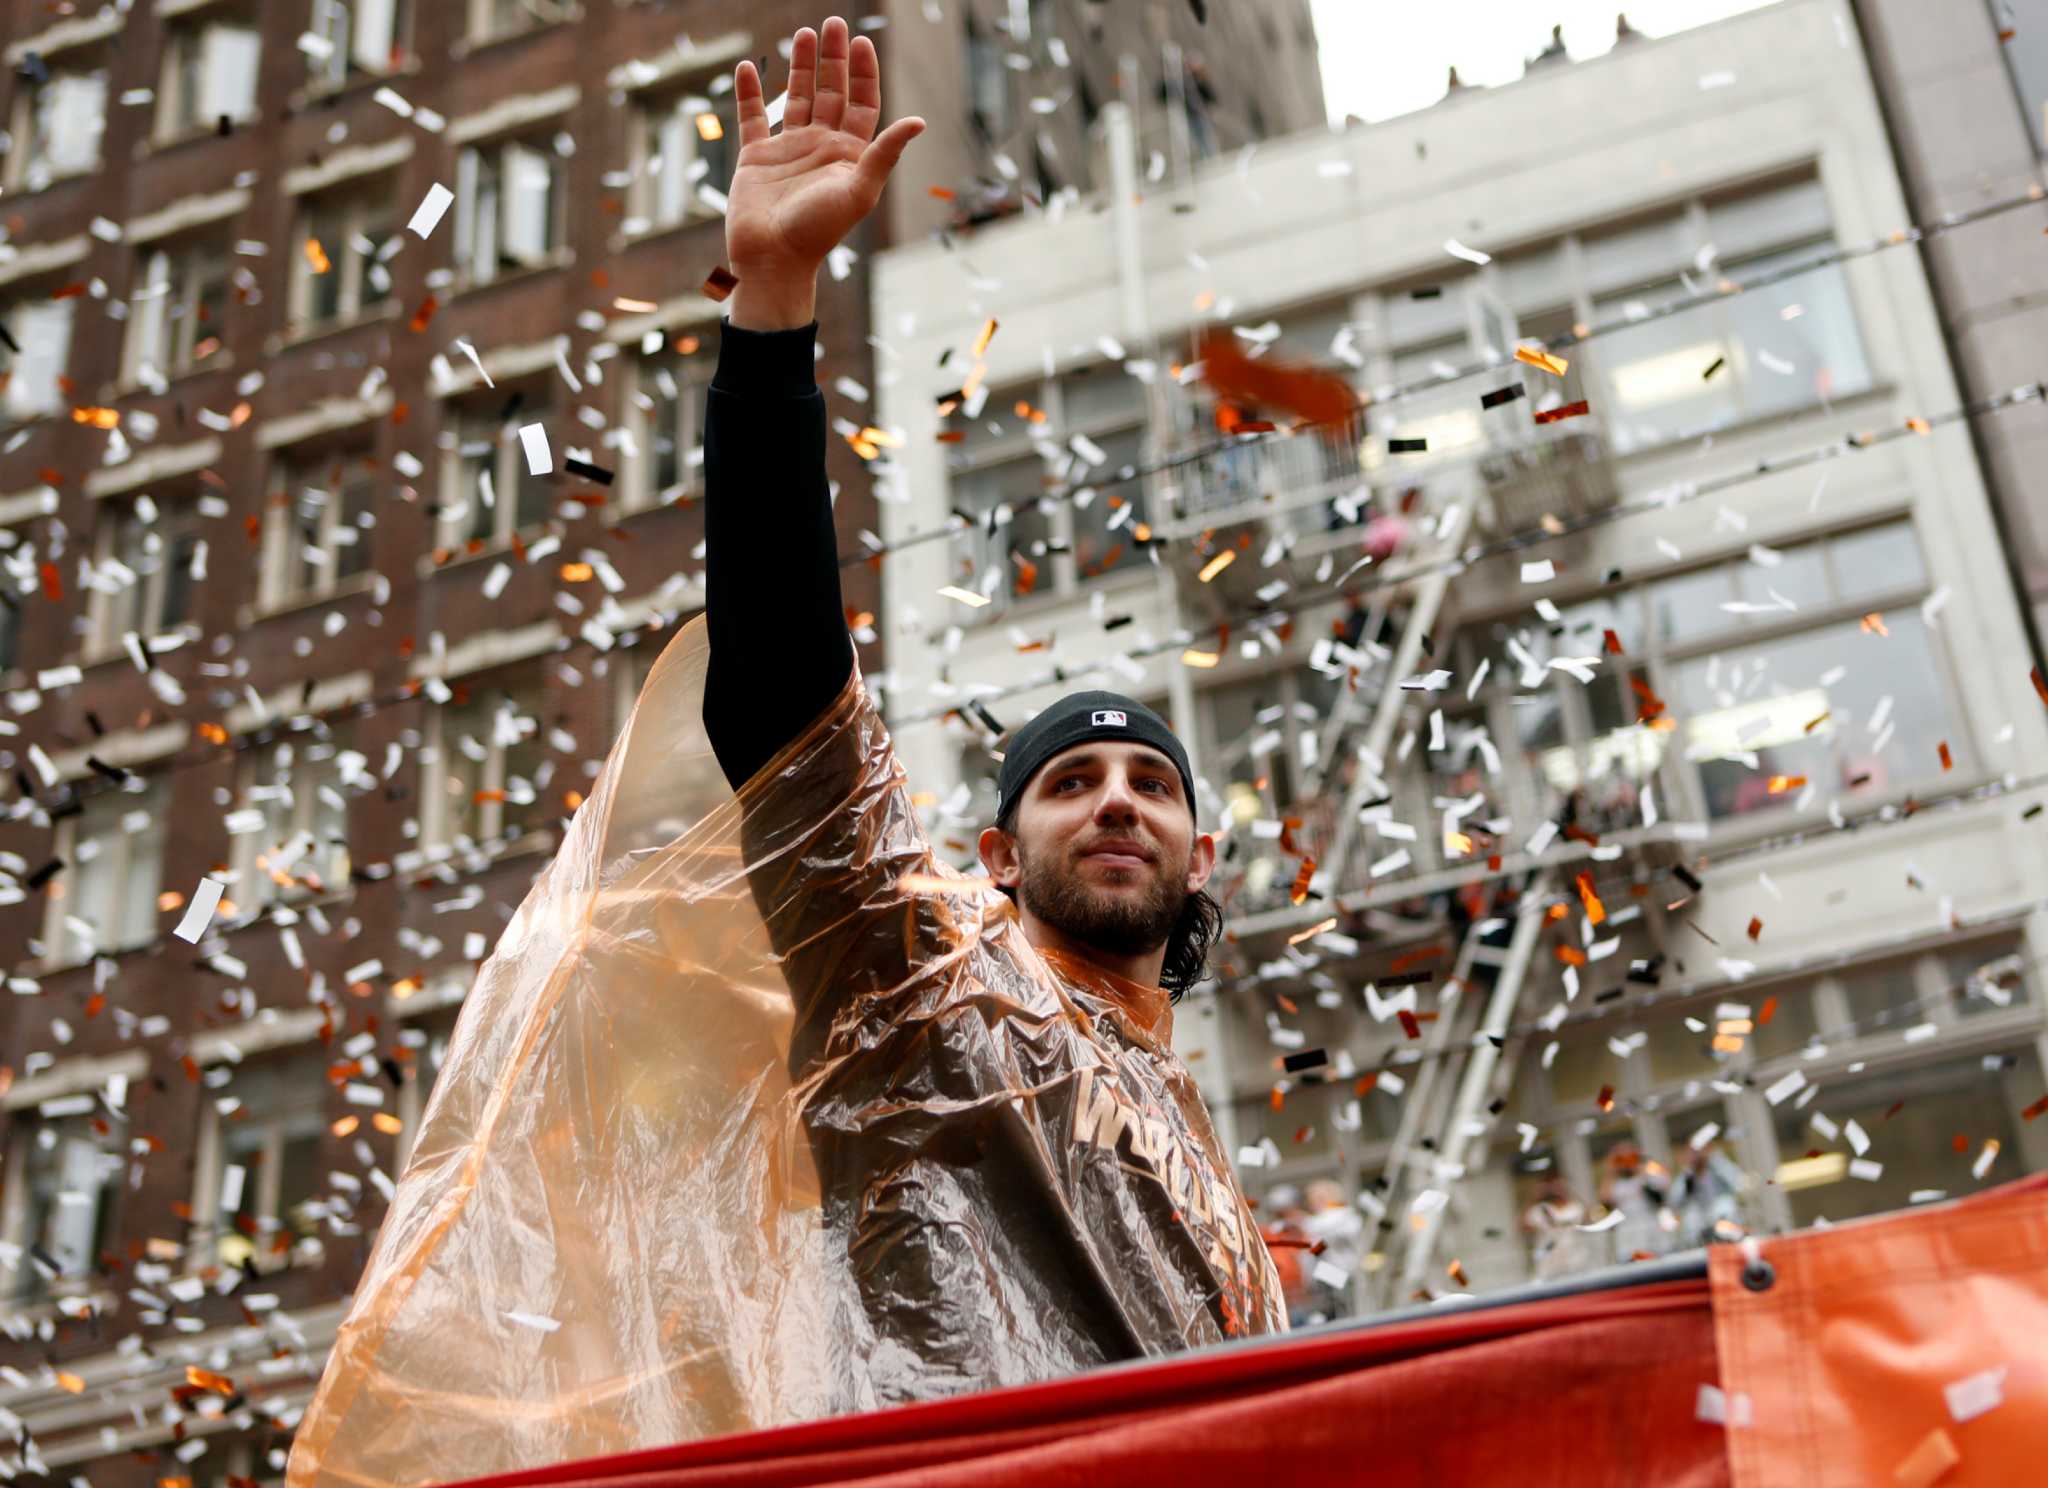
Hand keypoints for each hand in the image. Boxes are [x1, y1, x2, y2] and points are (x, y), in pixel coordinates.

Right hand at [726, 16, 924, 329]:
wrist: (774, 259)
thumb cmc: (819, 231)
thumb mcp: (859, 191)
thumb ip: (884, 153)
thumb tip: (918, 121)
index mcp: (849, 154)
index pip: (862, 104)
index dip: (864, 74)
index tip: (861, 42)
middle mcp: (821, 147)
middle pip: (830, 93)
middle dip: (833, 59)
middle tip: (833, 23)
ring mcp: (789, 150)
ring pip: (795, 98)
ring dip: (800, 67)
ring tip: (803, 34)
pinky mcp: (756, 158)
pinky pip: (752, 118)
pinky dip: (749, 93)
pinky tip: (748, 67)